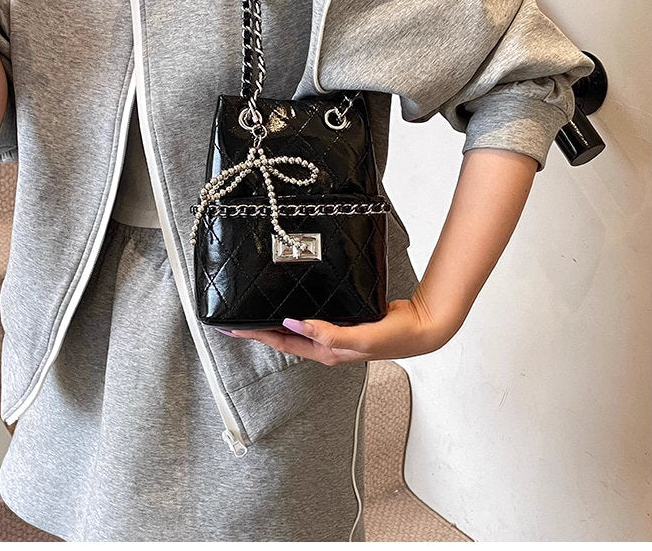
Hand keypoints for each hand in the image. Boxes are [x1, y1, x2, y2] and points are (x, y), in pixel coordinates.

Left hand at [219, 284, 453, 365]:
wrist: (420, 328)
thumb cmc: (395, 337)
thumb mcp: (359, 338)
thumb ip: (327, 333)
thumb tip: (292, 322)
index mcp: (325, 351)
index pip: (280, 341)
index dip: (254, 333)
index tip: (231, 327)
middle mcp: (326, 344)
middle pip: (282, 336)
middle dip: (256, 328)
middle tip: (233, 319)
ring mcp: (333, 333)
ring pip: (295, 326)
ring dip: (274, 320)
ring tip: (254, 310)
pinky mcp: (342, 320)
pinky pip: (312, 315)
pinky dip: (296, 309)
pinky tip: (291, 301)